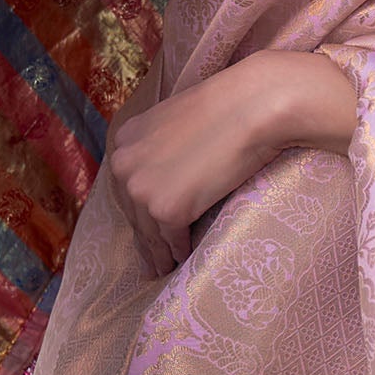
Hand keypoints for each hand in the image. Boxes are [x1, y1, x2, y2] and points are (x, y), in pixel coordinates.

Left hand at [106, 50, 358, 275]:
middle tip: (151, 259)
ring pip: (149, 234)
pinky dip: (179, 253)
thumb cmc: (226, 107)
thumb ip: (160, 145)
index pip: (125, 185)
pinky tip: (184, 260)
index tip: (143, 227)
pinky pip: (171, 242)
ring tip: (164, 268)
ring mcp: (142, 189)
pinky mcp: (166, 210)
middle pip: (133, 212)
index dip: (136, 209)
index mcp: (124, 139)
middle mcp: (123, 165)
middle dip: (144, 236)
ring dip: (158, 254)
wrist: (251, 107)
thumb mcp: (175, 120)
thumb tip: (164, 174)